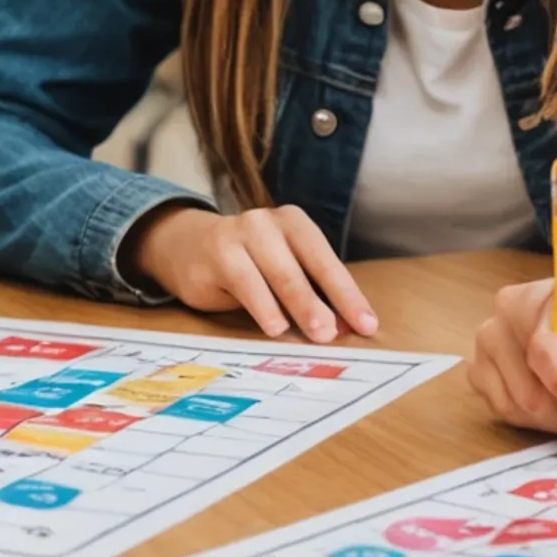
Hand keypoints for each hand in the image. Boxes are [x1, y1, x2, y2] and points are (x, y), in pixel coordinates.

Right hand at [126, 205, 378, 341]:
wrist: (187, 245)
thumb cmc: (246, 264)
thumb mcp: (278, 272)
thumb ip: (306, 293)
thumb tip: (342, 330)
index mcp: (295, 224)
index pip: (327, 262)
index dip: (349, 295)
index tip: (368, 326)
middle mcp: (270, 222)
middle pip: (306, 267)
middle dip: (327, 302)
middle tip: (340, 333)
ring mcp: (242, 232)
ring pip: (278, 274)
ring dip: (300, 306)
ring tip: (318, 333)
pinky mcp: (217, 251)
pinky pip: (245, 281)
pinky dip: (263, 306)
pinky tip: (275, 327)